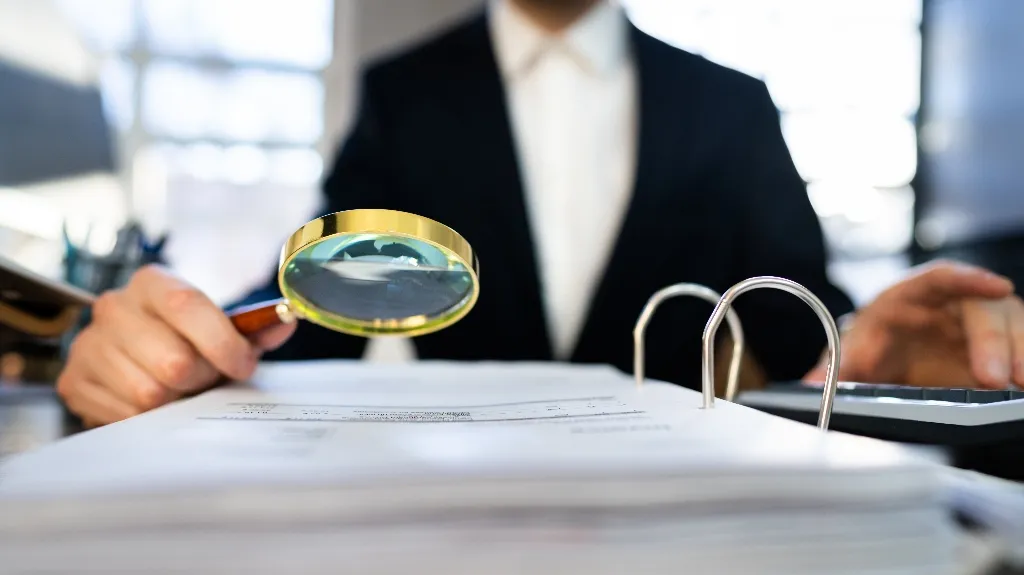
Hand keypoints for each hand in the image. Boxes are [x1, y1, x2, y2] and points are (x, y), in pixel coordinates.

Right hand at [57, 265, 296, 426]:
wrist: (137, 354)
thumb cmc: (188, 338)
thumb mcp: (223, 327)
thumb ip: (256, 327)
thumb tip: (286, 322)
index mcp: (152, 283)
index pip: (186, 306)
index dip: (222, 341)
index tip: (243, 365)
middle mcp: (113, 307)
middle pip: (173, 361)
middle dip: (202, 378)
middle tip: (208, 378)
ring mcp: (88, 345)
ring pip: (150, 393)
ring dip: (177, 400)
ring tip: (182, 388)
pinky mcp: (74, 382)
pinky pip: (126, 415)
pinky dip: (150, 416)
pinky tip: (156, 400)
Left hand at [805, 260, 1022, 388]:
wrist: (885, 355)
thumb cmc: (874, 342)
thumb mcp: (850, 352)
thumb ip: (834, 367)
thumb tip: (810, 385)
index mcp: (913, 294)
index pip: (942, 277)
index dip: (969, 278)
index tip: (994, 285)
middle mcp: (953, 303)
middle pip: (982, 309)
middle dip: (993, 340)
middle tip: (994, 376)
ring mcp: (980, 325)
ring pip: (1011, 326)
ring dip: (1020, 352)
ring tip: (1020, 384)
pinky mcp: (996, 348)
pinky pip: (1017, 347)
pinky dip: (1023, 360)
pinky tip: (1023, 385)